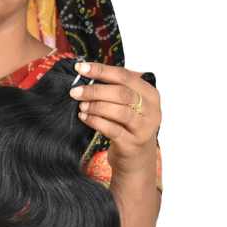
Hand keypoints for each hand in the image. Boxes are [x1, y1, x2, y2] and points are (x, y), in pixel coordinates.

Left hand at [69, 61, 160, 175]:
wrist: (137, 159)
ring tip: (81, 105)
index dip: (101, 70)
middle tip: (76, 91)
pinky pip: (112, 129)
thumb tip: (87, 72)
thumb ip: (115, 88)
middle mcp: (151, 110)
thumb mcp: (128, 105)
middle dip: (95, 90)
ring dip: (95, 106)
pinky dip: (95, 121)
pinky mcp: (133, 144)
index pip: (124, 76)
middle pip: (121, 93)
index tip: (80, 68)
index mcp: (150, 93)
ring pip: (119, 111)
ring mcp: (144, 128)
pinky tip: (84, 117)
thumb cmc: (128, 126)